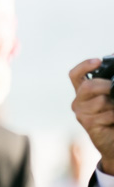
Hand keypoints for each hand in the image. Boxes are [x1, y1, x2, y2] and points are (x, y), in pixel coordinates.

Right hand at [69, 57, 113, 174]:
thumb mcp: (112, 98)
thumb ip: (110, 86)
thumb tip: (113, 75)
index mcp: (84, 92)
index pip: (75, 75)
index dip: (84, 66)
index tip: (98, 61)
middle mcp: (79, 102)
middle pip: (87, 86)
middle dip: (106, 86)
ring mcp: (81, 113)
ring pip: (100, 101)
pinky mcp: (88, 124)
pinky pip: (107, 114)